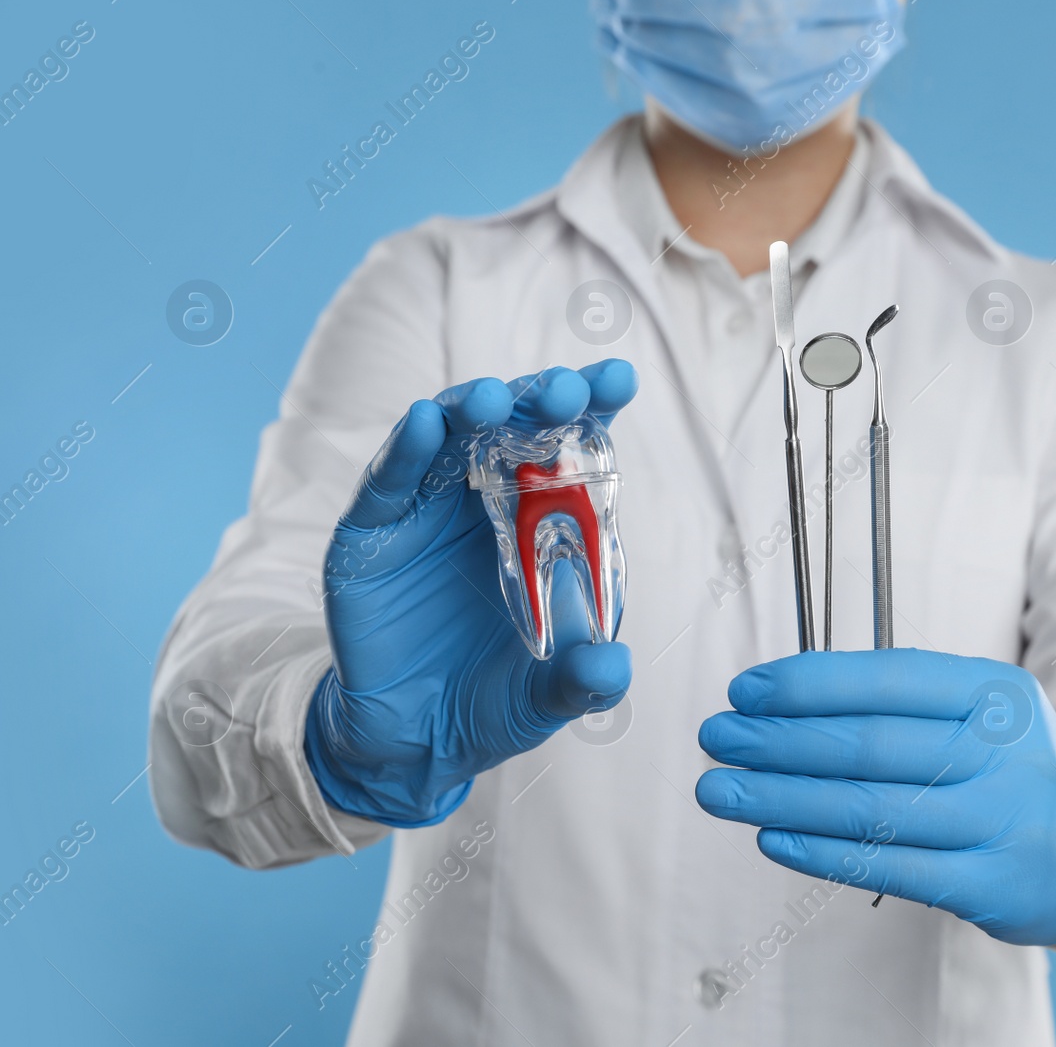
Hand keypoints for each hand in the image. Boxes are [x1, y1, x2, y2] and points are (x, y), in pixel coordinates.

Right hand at [305, 361, 638, 826]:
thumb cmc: (495, 699)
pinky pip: (390, 479)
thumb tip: (612, 668)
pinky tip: (422, 422)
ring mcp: (430, 509)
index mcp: (547, 521)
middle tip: (566, 389)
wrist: (413, 739)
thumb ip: (582, 681)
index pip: (574, 449)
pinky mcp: (374, 530)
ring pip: (451, 438)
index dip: (593, 409)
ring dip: (472, 410)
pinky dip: (406, 449)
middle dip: (541, 400)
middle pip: (517, 428)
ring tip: (493, 399)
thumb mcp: (547, 698)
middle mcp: (491, 501)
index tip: (618, 379)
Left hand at [695, 649, 1055, 961]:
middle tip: (718, 739)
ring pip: (870, 807)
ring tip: (721, 789)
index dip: (808, 684)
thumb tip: (778, 700)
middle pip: (871, 744)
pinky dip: (820, 851)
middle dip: (779, 740)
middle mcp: (1005, 753)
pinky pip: (887, 866)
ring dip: (780, 797)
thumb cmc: (1008, 770)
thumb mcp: (979, 711)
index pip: (888, 680)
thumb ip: (898, 700)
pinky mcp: (988, 885)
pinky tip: (771, 836)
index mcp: (997, 692)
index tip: (745, 691)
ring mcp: (1001, 822)